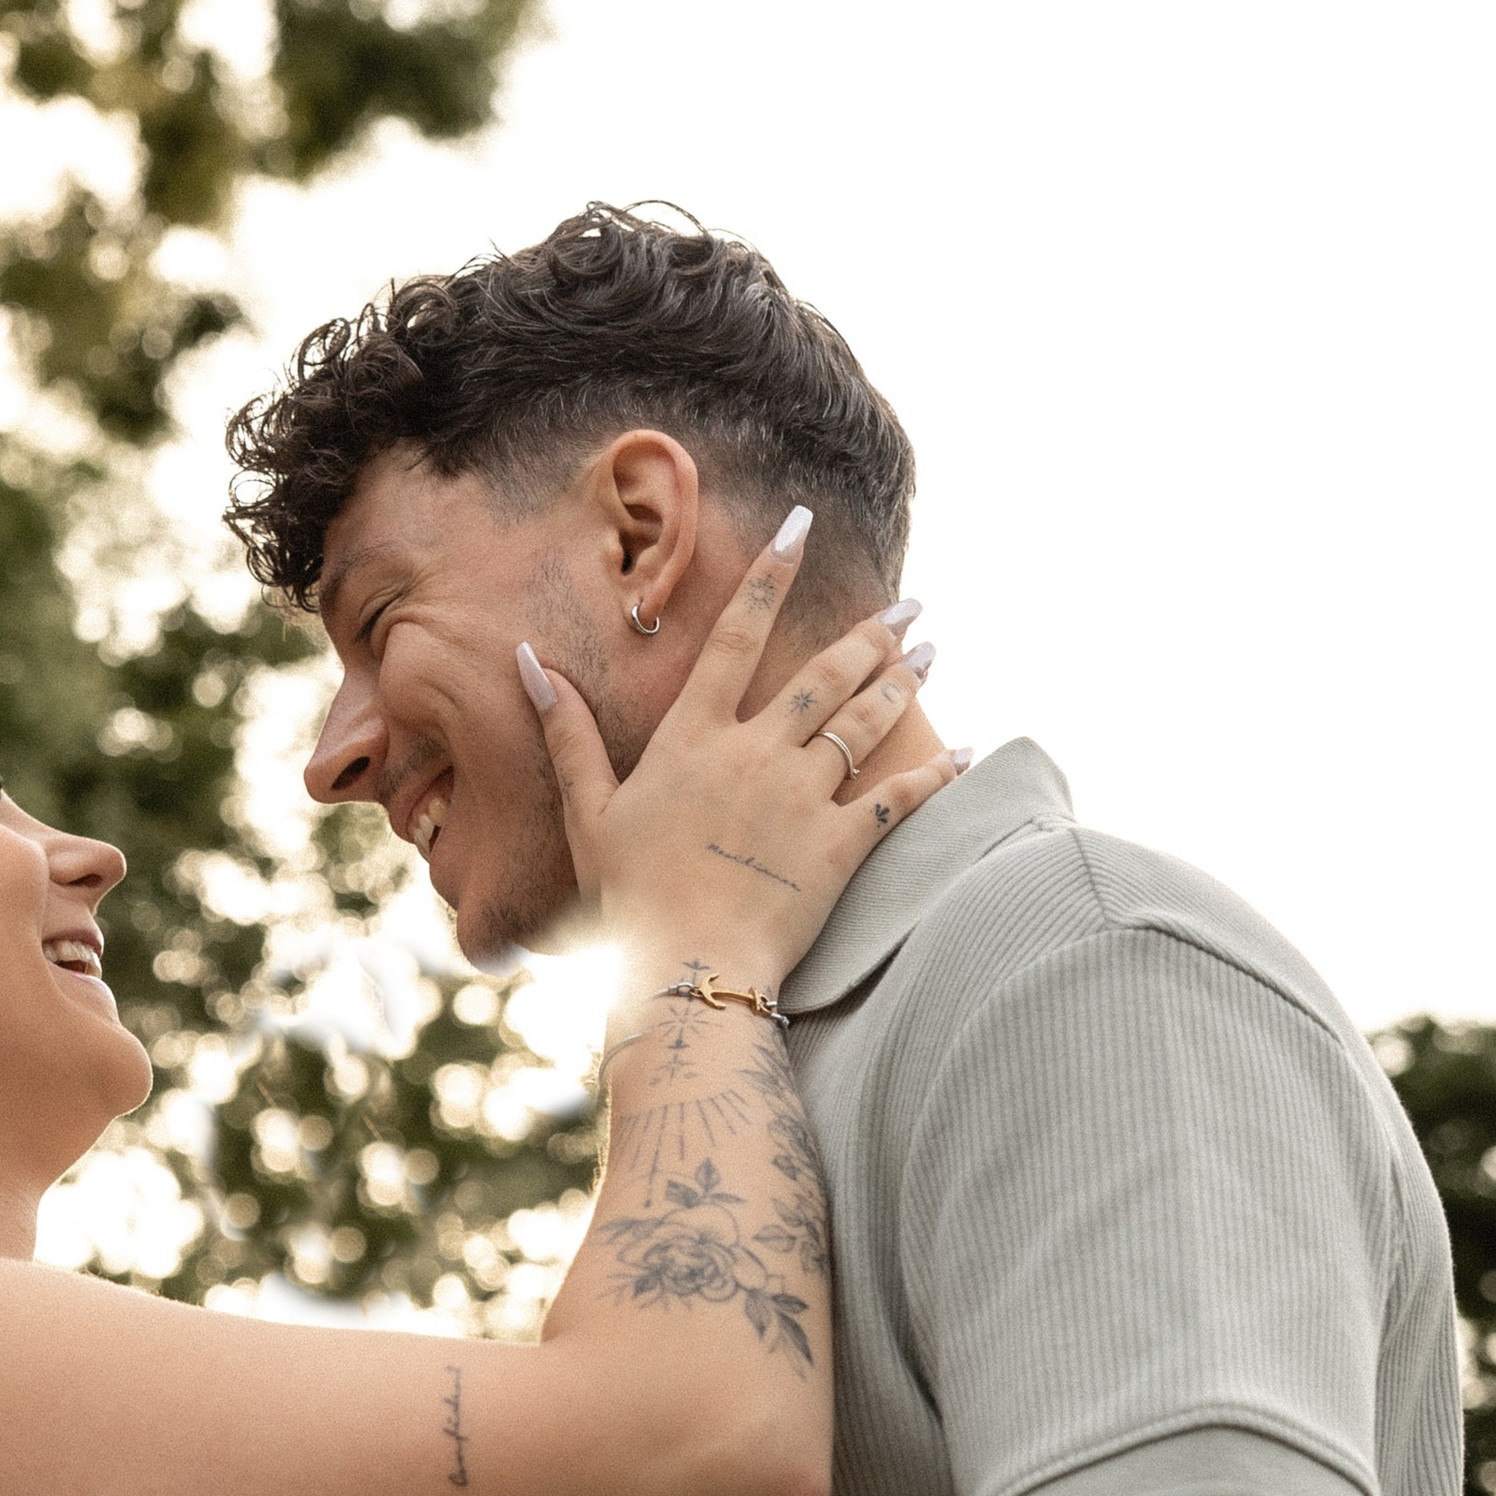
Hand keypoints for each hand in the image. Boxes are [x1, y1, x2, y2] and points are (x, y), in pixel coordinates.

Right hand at [520, 522, 954, 989]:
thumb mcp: (588, 811)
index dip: (770, 576)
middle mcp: (757, 754)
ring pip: (865, 723)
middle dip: (872, 632)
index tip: (801, 528)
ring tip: (929, 650)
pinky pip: (899, 798)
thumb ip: (566, 733)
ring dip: (902, 681)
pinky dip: (938, 771)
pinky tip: (967, 748)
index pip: (736, 636)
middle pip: (824, 675)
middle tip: (911, 603)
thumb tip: (529, 660)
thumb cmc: (629, 896)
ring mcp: (804, 799)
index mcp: (695, 738)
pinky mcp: (840, 848)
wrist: (685, 968)